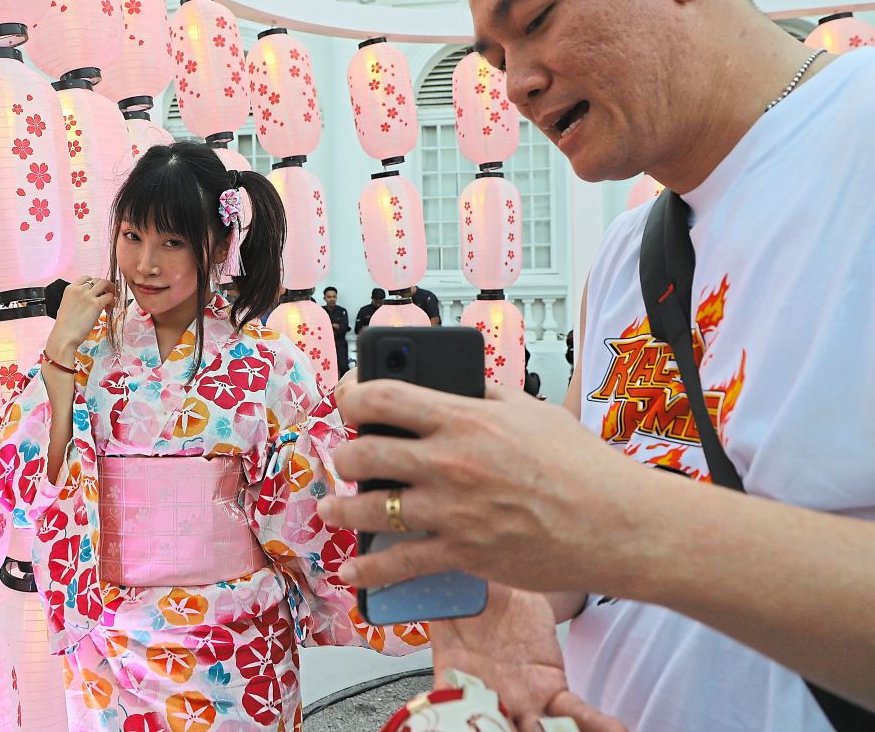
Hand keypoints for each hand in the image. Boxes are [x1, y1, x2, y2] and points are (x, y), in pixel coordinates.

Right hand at [44, 277, 115, 363]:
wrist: (64, 336)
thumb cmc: (64, 326)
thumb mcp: (66, 306)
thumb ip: (75, 299)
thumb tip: (85, 302)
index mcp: (70, 289)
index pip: (86, 278)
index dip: (94, 283)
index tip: (98, 290)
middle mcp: (79, 289)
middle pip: (97, 280)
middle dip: (105, 286)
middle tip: (109, 294)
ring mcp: (88, 296)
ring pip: (105, 284)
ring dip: (111, 290)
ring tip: (112, 300)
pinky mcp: (96, 304)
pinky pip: (110, 296)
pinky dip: (112, 301)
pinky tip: (109, 309)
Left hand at [317, 380, 654, 594]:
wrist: (618, 525)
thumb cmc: (582, 466)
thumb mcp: (531, 409)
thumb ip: (483, 393)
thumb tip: (450, 382)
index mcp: (465, 419)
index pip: (383, 397)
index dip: (352, 394)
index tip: (348, 399)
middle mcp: (450, 463)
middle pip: (364, 453)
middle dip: (344, 455)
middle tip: (345, 457)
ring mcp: (453, 511)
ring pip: (370, 509)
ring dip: (341, 508)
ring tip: (332, 507)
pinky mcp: (462, 553)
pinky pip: (400, 564)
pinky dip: (369, 570)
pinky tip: (351, 569)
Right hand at [431, 585, 624, 731]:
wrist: (506, 590)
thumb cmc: (473, 591)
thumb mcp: (449, 589)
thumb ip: (437, 591)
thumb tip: (416, 570)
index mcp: (452, 677)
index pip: (445, 712)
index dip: (451, 723)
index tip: (455, 724)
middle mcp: (487, 695)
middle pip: (493, 727)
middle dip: (502, 731)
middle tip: (517, 728)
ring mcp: (521, 700)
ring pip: (535, 730)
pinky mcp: (553, 692)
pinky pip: (574, 713)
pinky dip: (593, 724)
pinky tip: (612, 728)